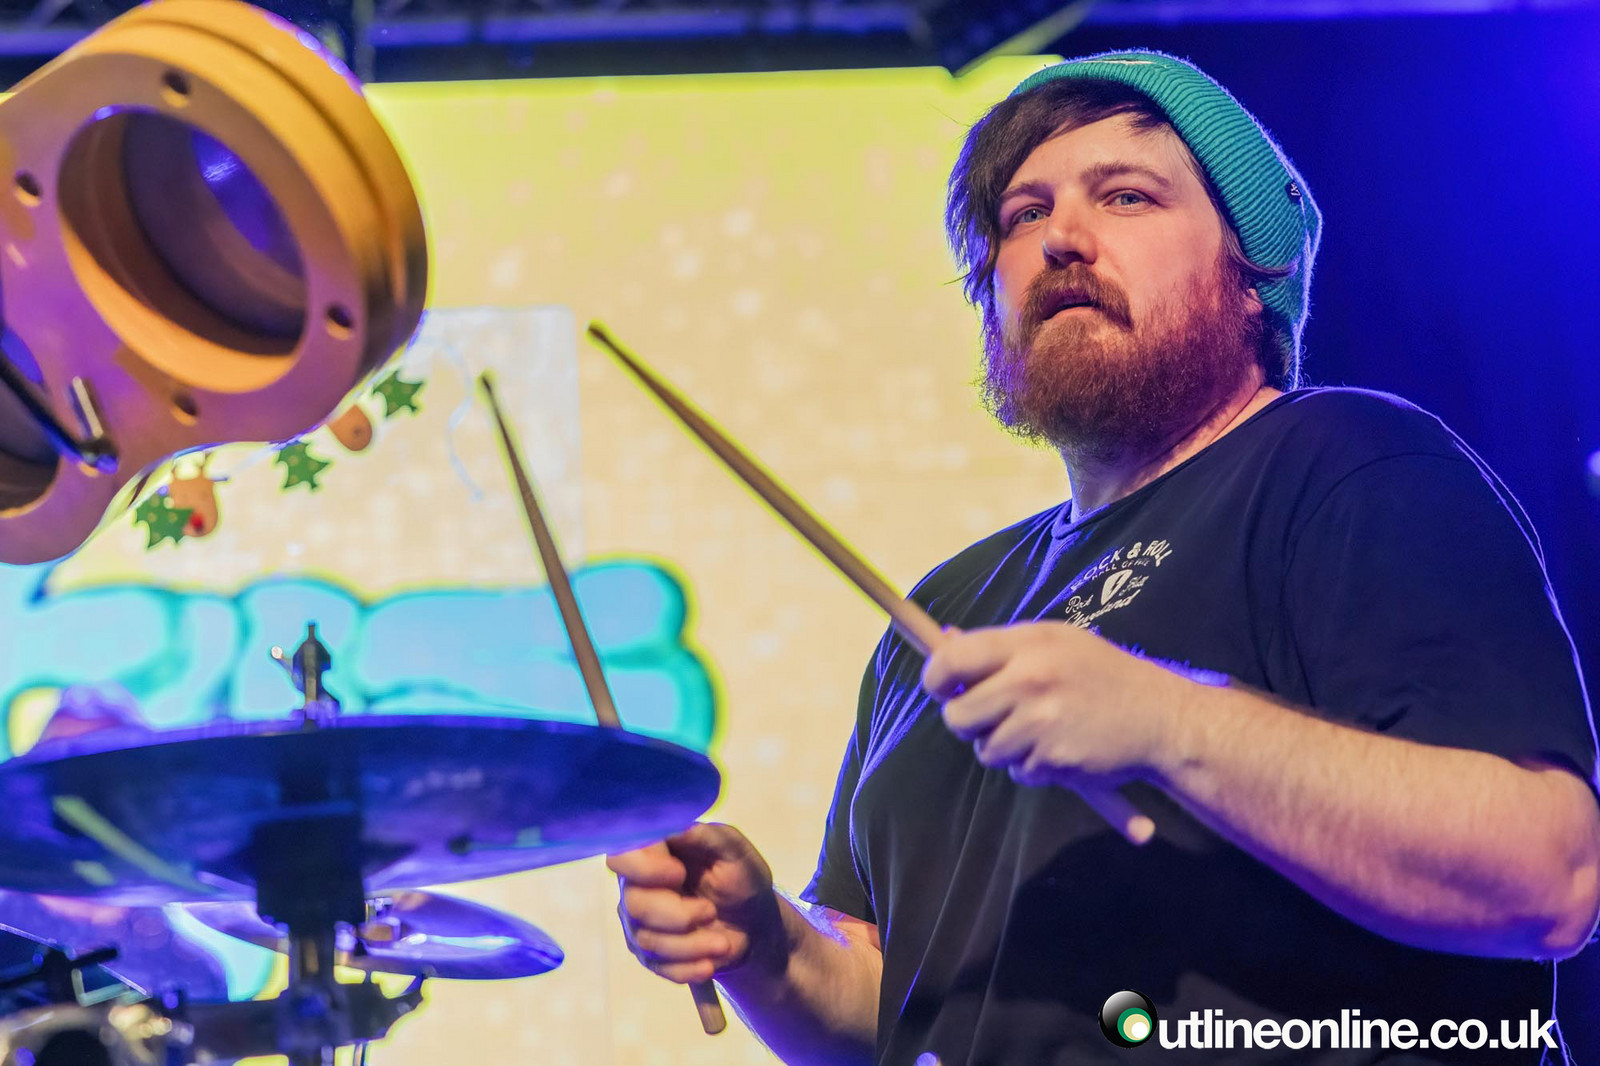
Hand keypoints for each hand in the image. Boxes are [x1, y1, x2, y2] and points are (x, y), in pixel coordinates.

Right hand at [607, 823, 785, 985]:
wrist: (755, 925)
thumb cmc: (742, 877)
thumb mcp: (736, 852)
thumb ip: (708, 836)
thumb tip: (676, 826)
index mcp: (655, 852)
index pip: (622, 855)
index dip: (644, 868)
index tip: (678, 873)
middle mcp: (638, 885)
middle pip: (634, 903)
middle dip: (677, 914)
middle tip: (710, 911)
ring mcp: (640, 921)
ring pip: (646, 939)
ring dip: (690, 945)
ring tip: (722, 943)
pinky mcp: (649, 953)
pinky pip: (657, 966)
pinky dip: (687, 967)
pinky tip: (710, 962)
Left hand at [922, 622, 1190, 787]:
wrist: (1162, 718)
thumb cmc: (1104, 675)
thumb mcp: (1057, 642)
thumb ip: (1000, 647)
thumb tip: (942, 642)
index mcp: (1028, 644)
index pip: (952, 659)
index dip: (935, 677)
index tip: (939, 687)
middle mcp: (1029, 680)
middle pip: (957, 715)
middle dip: (967, 722)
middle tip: (992, 716)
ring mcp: (1040, 723)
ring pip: (985, 749)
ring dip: (1004, 747)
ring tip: (1040, 729)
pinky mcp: (1053, 760)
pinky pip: (1018, 770)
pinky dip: (1032, 766)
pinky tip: (1060, 747)